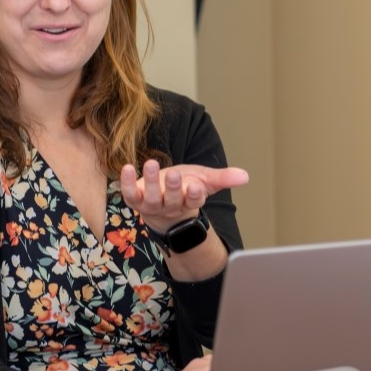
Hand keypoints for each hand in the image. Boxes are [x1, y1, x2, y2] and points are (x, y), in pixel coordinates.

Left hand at [120, 160, 248, 232]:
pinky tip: (126, 168)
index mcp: (189, 201)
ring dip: (150, 182)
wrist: (163, 205)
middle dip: (173, 188)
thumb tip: (245, 176)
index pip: (193, 201)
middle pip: (172, 199)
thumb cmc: (185, 188)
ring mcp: (151, 204)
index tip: (196, 187)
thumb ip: (224, 178)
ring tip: (152, 164)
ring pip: (150, 198)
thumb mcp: (206, 181)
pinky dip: (125, 183)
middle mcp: (170, 205)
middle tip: (174, 174)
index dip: (194, 195)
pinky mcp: (135, 199)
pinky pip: (129, 194)